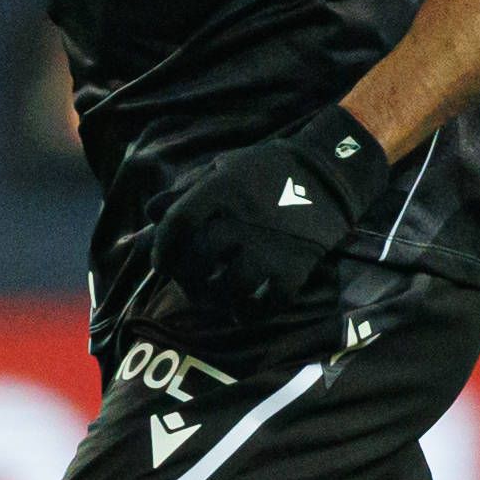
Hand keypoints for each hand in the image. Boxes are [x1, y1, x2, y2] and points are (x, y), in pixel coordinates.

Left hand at [144, 108, 396, 310]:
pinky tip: (246, 311)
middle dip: (188, 280)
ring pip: (231, 288)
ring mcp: (268, 246)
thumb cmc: (270, 168)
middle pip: (198, 262)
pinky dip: (254, 312)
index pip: (177, 225)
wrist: (329, 172)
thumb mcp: (225, 167)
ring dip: (219, 302)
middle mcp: (240, 220)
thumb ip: (187, 190)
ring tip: (218, 302)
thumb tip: (150, 213)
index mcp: (221, 191)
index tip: (161, 264)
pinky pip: (269, 301)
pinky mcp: (295, 266)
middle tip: (191, 286)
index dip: (163, 249)